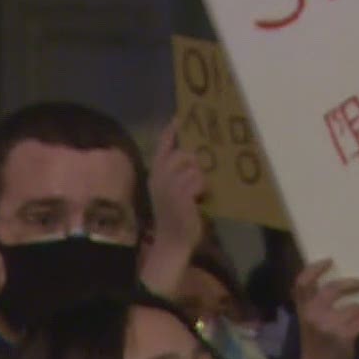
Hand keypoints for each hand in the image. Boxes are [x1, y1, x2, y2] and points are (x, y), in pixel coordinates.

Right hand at [147, 119, 206, 256]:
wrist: (173, 241)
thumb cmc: (175, 216)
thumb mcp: (172, 192)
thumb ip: (178, 174)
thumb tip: (197, 158)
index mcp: (156, 175)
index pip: (162, 148)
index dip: (170, 132)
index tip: (179, 117)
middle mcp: (159, 178)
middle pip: (181, 154)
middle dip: (193, 160)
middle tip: (200, 170)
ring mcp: (169, 186)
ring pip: (193, 166)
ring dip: (200, 178)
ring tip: (199, 191)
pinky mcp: (181, 195)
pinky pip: (198, 180)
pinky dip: (202, 187)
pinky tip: (200, 197)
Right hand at [292, 259, 358, 358]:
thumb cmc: (316, 345)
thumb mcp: (311, 321)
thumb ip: (321, 304)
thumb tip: (346, 284)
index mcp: (303, 309)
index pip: (302, 282)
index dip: (315, 268)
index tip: (330, 260)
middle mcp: (313, 314)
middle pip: (333, 288)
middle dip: (352, 283)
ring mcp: (327, 325)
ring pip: (353, 307)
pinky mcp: (342, 336)